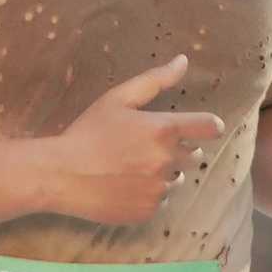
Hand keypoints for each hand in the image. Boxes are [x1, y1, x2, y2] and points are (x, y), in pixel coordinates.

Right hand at [47, 55, 225, 227]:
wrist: (62, 174)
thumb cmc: (88, 132)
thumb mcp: (118, 98)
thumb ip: (155, 80)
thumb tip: (183, 61)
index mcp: (163, 130)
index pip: (209, 127)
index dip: (209, 126)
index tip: (203, 128)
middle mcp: (167, 161)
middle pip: (193, 155)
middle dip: (177, 149)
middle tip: (146, 146)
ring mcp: (158, 189)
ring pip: (177, 179)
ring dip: (164, 172)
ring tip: (133, 166)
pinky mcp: (148, 210)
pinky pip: (161, 200)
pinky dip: (150, 193)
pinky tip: (126, 184)